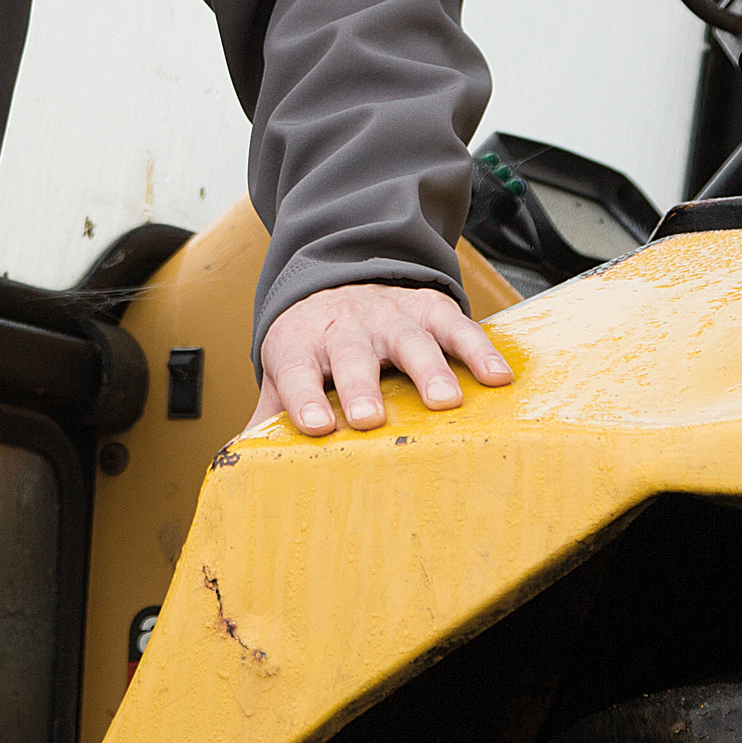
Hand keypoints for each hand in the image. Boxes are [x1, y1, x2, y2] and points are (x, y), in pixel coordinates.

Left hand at [249, 282, 511, 437]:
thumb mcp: (284, 370)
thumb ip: (271, 414)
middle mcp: (343, 325)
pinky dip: (478, 348)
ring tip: (445, 400)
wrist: (339, 281)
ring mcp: (388, 314)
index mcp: (300, 344)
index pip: (296, 370)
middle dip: (359, 385)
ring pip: (407, 338)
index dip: (303, 396)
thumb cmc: (313, 345)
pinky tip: (497, 376)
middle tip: (369, 417)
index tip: (314, 426)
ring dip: (426, 368)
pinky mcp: (428, 307)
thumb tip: (244, 461)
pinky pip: (455, 325)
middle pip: (350, 354)